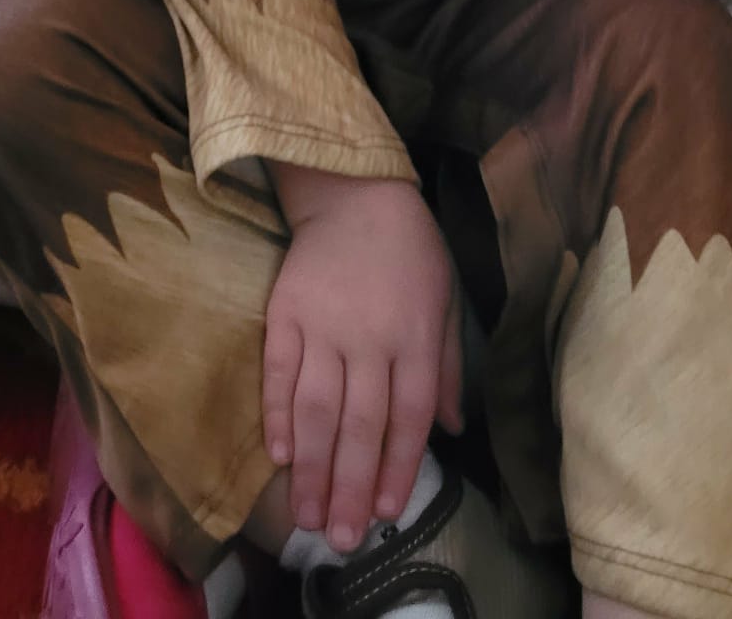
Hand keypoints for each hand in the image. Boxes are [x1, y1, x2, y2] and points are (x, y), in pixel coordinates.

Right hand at [265, 177, 461, 551]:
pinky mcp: (286, 311)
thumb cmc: (410, 251)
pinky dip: (278, 415)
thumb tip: (453, 430)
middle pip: (360, 424)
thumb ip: (446, 367)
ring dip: (311, 468)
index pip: (408, 417)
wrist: (355, 192)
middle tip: (340, 540)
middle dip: (350, 487)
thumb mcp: (445, 301)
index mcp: (414, 337)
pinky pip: (279, 371)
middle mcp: (370, 337)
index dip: (396, 469)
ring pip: (317, 408)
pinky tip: (280, 454)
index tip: (385, 514)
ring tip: (306, 516)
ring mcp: (324, 324)